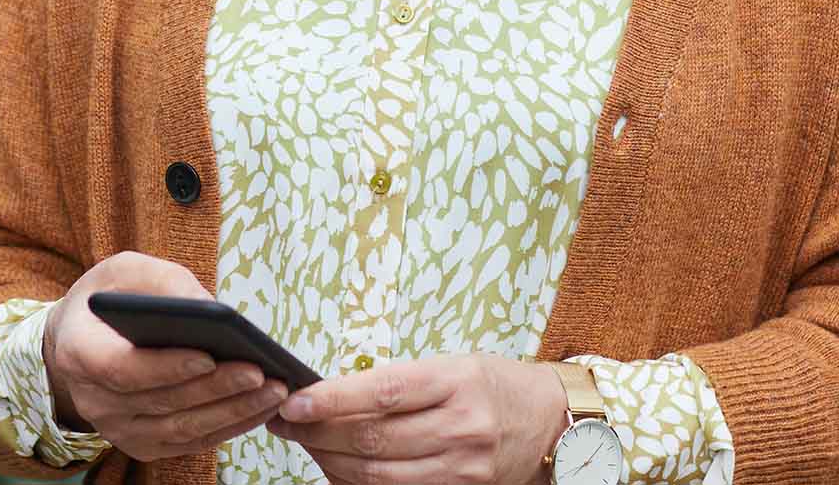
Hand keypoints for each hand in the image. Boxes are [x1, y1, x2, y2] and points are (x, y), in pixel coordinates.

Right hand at [41, 251, 290, 460]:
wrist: (80, 339)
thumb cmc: (108, 299)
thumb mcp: (124, 271)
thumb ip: (161, 281)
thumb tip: (207, 306)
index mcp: (78, 352)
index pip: (122, 368)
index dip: (166, 366)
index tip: (209, 356)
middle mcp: (93, 400)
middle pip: (162, 401)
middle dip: (217, 388)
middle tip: (261, 373)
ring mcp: (116, 429)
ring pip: (181, 427)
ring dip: (232, 411)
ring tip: (274, 390)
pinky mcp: (141, 444)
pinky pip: (189, 441)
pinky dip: (228, 426)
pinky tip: (259, 407)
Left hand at [265, 354, 566, 484]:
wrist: (552, 421)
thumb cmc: (494, 385)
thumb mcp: (451, 366)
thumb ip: (397, 383)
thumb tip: (331, 396)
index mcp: (456, 381)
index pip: (382, 392)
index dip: (332, 400)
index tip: (294, 402)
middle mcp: (461, 426)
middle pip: (373, 439)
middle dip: (318, 433)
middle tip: (285, 422)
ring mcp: (462, 466)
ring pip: (378, 474)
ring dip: (330, 461)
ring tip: (305, 442)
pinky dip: (359, 482)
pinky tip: (337, 467)